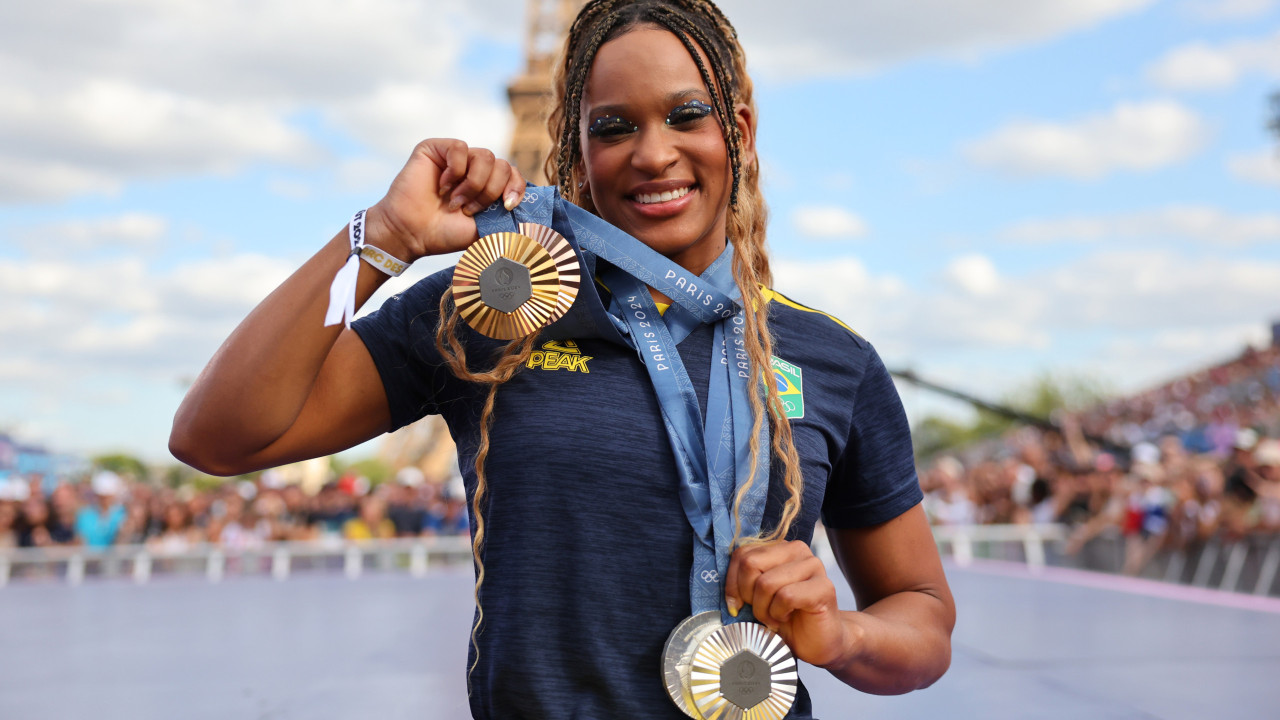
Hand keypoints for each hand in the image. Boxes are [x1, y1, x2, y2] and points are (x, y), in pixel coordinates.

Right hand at [365, 139, 525, 261]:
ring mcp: (456, 158)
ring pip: (485, 156)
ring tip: (455, 202)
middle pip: (502, 165)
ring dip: (473, 185)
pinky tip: (442, 185)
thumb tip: (538, 222)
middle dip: (490, 192)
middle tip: (469, 210)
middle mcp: (473, 169)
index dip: (517, 187)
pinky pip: (460, 148)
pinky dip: (455, 171)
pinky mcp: (436, 148)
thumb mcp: (486, 229)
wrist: (412, 234)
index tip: (509, 205)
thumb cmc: (445, 234)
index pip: (514, 174)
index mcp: (487, 186)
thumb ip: (509, 219)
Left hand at [724, 539, 857, 668]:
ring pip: (766, 583)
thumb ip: (744, 581)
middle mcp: (797, 550)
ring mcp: (813, 566)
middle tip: (761, 611)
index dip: (732, 583)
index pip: (742, 554)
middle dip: (748, 596)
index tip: (736, 604)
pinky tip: (787, 619)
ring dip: (764, 609)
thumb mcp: (756, 596)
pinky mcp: (824, 587)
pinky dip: (779, 614)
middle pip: (750, 564)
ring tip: (775, 617)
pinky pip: (785, 596)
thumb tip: (725, 587)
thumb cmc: (785, 619)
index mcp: (779, 548)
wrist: (819, 643)